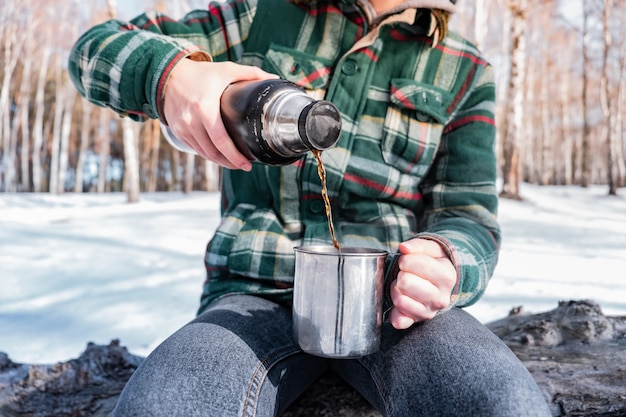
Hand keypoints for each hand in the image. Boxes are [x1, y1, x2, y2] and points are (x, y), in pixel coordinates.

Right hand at [163, 60, 277, 170]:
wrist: (168, 74)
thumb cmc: (200, 73)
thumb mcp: (226, 70)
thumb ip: (251, 74)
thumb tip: (274, 79)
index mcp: (205, 108)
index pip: (221, 141)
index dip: (235, 156)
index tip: (247, 164)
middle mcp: (191, 121)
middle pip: (213, 152)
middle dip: (230, 163)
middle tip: (244, 166)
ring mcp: (182, 128)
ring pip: (204, 153)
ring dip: (220, 161)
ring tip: (234, 163)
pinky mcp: (178, 131)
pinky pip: (196, 149)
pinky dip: (209, 155)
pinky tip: (220, 156)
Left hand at [389, 238, 456, 328]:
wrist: (443, 282)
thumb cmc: (435, 263)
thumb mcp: (432, 249)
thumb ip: (418, 245)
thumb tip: (404, 248)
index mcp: (447, 276)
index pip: (413, 263)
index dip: (405, 259)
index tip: (409, 260)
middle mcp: (441, 298)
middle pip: (405, 282)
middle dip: (400, 274)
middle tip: (406, 273)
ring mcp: (430, 312)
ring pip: (399, 299)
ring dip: (396, 288)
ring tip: (404, 284)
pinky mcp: (418, 321)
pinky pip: (399, 320)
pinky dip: (395, 310)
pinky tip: (402, 299)